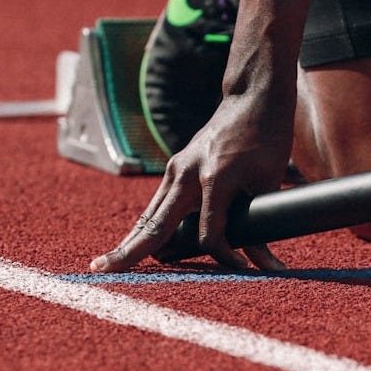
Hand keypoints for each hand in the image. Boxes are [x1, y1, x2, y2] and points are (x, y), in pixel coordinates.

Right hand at [89, 91, 293, 271]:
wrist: (252, 98)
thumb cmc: (267, 137)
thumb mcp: (269, 181)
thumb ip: (262, 221)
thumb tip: (264, 263)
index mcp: (215, 177)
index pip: (209, 234)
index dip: (226, 257)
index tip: (244, 270)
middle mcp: (187, 173)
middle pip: (156, 225)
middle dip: (131, 252)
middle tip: (101, 272)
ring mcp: (177, 169)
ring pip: (150, 215)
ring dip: (132, 241)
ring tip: (108, 265)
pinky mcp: (176, 167)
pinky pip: (157, 204)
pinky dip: (147, 226)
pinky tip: (133, 244)